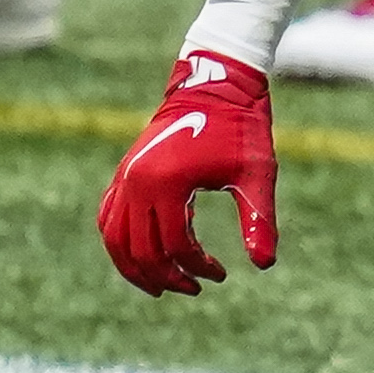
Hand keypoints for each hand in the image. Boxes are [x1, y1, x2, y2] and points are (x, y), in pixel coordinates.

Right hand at [97, 50, 278, 296]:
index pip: (176, 246)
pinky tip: (141, 255)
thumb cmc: (243, 128)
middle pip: (141, 251)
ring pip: (115, 240)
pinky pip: (108, 218)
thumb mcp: (257, 175)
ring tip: (162, 286)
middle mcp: (137, 183)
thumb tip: (265, 266)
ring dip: (136, 268)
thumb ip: (259, 220)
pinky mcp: (124, 172)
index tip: (221, 274)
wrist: (217, 83)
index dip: (198, 267)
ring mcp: (125, 177)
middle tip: (195, 288)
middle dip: (167, 277)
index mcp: (168, 184)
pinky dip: (120, 242)